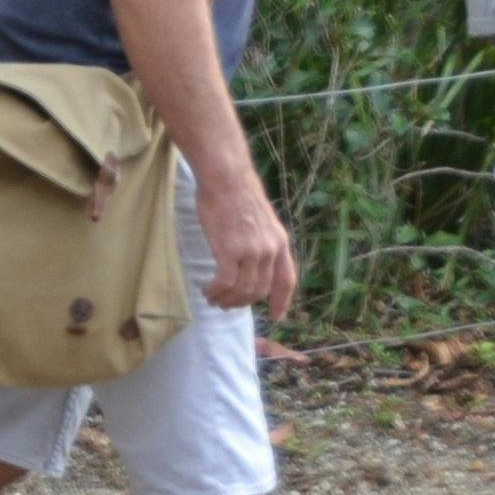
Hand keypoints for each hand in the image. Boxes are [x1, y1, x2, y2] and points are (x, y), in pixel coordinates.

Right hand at [200, 178, 300, 317]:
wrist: (226, 178)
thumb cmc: (237, 193)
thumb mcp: (263, 220)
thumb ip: (263, 241)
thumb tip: (254, 260)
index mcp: (280, 243)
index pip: (287, 280)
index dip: (283, 301)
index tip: (278, 316)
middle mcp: (270, 251)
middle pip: (260, 290)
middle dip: (243, 302)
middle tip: (227, 304)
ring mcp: (251, 252)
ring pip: (242, 290)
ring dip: (227, 299)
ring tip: (213, 298)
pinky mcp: (229, 251)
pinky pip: (225, 282)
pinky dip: (216, 291)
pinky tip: (207, 290)